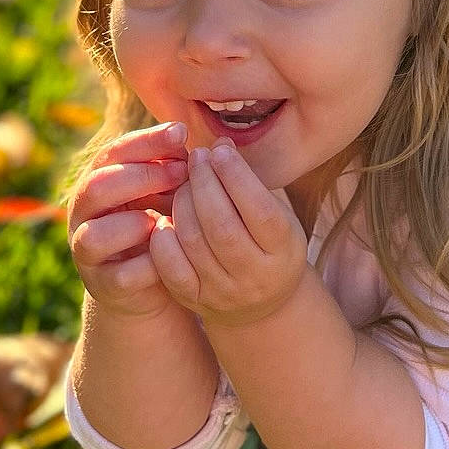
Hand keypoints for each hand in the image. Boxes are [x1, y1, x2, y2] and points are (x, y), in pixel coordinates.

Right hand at [67, 120, 189, 321]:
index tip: (182, 133)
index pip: (112, 153)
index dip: (146, 141)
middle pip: (96, 187)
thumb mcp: (164, 191)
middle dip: (141, 176)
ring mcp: (87, 253)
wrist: (151, 283)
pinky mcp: (103, 286)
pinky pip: (120, 276)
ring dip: (134, 224)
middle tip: (182, 172)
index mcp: (96, 182)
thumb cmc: (160, 223)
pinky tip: (172, 253)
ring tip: (166, 219)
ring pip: (95, 235)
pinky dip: (149, 264)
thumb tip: (183, 136)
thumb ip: (169, 167)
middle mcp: (83, 215)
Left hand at [149, 139, 308, 327]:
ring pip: (193, 242)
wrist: (262, 303)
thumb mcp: (277, 213)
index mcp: (284, 250)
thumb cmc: (267, 242)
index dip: (236, 175)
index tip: (220, 149)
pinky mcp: (195, 300)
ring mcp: (223, 292)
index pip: (259, 210)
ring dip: (183, 203)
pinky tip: (167, 217)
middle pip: (221, 225)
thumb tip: (218, 145)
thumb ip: (250, 183)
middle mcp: (255, 276)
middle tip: (196, 157)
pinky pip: (170, 267)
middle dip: (204, 183)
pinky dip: (164, 238)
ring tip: (184, 182)